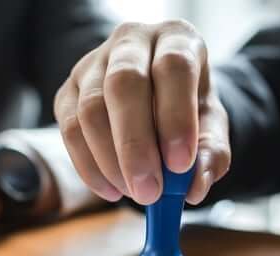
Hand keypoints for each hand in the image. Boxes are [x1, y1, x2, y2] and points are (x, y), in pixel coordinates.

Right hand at [53, 20, 229, 204]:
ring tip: (135, 193)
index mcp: (175, 38)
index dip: (176, 116)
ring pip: (90, 110)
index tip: (180, 164)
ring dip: (111, 162)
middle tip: (150, 192)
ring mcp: (92, 63)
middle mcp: (130, 41)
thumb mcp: (210, 126)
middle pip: (123, 84)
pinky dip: (89, 168)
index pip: (173, 66)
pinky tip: (112, 190)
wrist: (157, 95)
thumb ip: (211, 154)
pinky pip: (70, 130)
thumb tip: (194, 187)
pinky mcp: (68, 90)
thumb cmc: (186, 106)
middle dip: (135, 145)